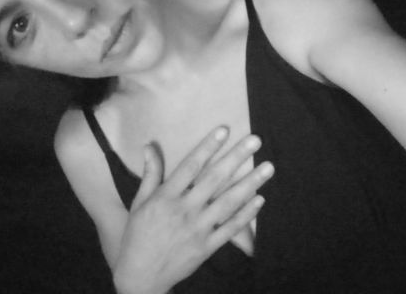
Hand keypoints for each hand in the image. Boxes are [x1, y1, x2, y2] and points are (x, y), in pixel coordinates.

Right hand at [112, 126, 273, 293]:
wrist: (140, 276)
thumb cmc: (138, 235)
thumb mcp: (139, 202)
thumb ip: (150, 174)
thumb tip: (149, 145)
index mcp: (166, 197)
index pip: (190, 166)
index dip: (208, 146)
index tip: (224, 130)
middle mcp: (184, 210)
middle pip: (214, 179)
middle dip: (236, 157)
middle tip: (255, 140)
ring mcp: (197, 229)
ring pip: (228, 202)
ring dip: (250, 183)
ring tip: (267, 167)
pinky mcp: (207, 247)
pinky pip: (230, 228)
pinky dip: (246, 214)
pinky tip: (260, 199)